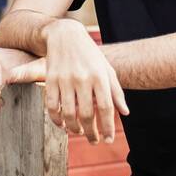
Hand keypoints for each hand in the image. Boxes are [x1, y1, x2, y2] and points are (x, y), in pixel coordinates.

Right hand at [44, 19, 127, 143]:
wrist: (65, 34)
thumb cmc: (90, 55)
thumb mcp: (107, 69)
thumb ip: (116, 91)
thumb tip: (125, 113)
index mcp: (99, 76)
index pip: (105, 108)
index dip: (107, 127)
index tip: (108, 140)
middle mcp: (83, 78)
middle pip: (86, 114)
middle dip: (91, 132)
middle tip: (93, 141)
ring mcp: (65, 79)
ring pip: (68, 113)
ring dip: (74, 128)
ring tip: (79, 132)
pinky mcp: (51, 79)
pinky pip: (52, 106)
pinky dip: (56, 120)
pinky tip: (62, 124)